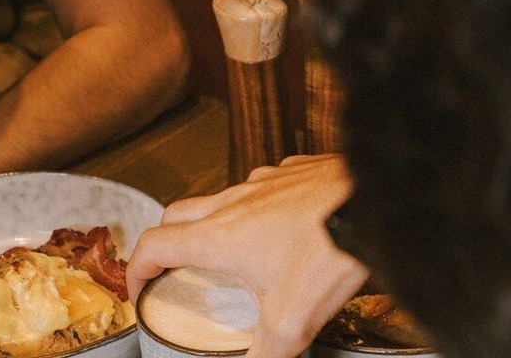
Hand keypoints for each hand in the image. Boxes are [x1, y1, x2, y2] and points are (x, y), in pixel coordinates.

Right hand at [126, 154, 368, 357]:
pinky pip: (264, 185)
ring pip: (222, 197)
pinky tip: (285, 226)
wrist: (375, 200)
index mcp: (218, 237)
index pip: (154, 245)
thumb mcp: (291, 321)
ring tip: (235, 252)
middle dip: (166, 240)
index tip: (138, 287)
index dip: (136, 269)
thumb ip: (264, 354)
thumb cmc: (330, 249)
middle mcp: (233, 202)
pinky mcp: (294, 172)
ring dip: (215, 222)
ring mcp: (264, 182)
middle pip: (177, 215)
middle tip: (174, 267)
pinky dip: (261, 206)